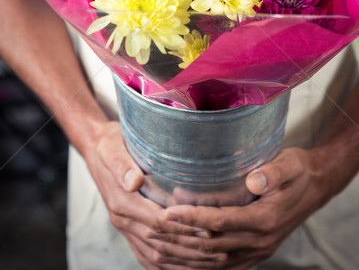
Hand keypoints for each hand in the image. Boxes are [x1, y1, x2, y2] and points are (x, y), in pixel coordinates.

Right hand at [85, 121, 227, 268]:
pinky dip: (170, 265)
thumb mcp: (112, 147)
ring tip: (214, 260)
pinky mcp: (130, 231)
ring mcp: (126, 228)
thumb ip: (122, 164)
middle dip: (191, 249)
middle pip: (160, 244)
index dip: (183, 227)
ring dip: (185, 261)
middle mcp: (123, 220)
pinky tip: (190, 265)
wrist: (96, 149)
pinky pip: (149, 256)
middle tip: (221, 250)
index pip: (156, 222)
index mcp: (122, 201)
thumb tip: (134, 181)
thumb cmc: (110, 143)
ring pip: (156, 255)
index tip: (208, 228)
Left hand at [158, 147, 329, 268]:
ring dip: (185, 255)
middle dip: (179, 238)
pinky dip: (200, 265)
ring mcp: (257, 251)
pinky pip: (223, 266)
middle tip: (151, 228)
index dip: (192, 219)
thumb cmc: (298, 170)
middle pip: (212, 246)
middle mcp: (260, 241)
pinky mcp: (255, 253)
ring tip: (158, 245)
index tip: (166, 213)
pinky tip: (182, 261)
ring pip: (214, 261)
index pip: (221, 222)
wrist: (317, 186)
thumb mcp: (289, 164)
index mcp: (265, 220)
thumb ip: (272, 172)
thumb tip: (254, 181)